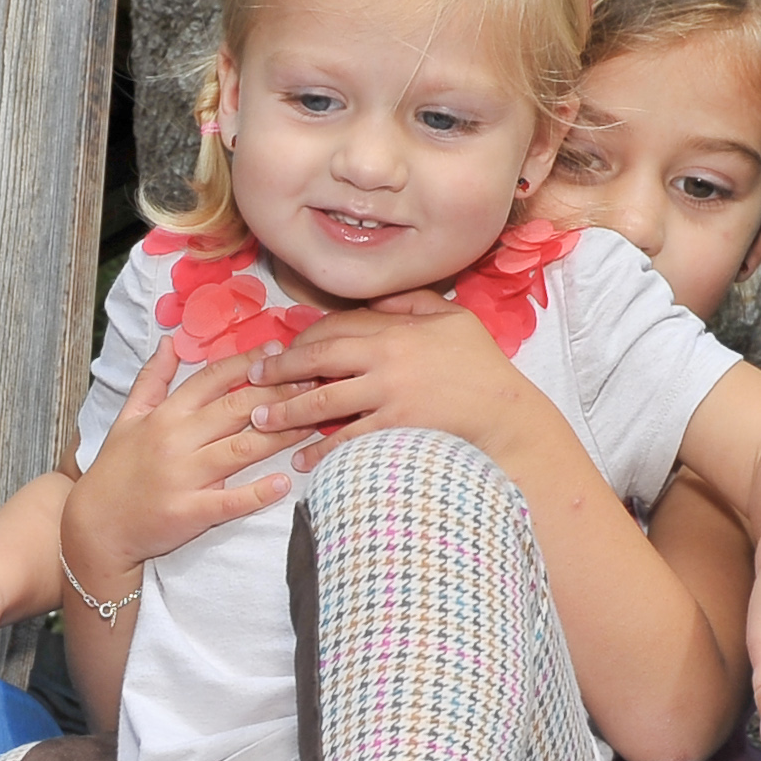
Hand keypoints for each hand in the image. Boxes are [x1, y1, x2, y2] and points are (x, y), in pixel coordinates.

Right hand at [67, 344, 301, 575]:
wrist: (95, 527)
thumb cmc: (115, 471)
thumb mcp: (127, 418)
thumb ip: (151, 379)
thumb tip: (169, 341)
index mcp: (165, 415)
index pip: (212, 379)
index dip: (247, 362)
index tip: (280, 351)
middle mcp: (175, 440)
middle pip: (235, 409)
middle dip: (277, 393)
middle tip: (313, 381)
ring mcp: (183, 477)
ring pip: (240, 449)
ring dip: (280, 435)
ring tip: (313, 423)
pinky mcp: (188, 513)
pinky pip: (229, 501)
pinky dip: (257, 493)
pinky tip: (283, 483)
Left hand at [246, 292, 549, 471]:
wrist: (506, 413)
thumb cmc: (481, 365)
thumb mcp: (453, 318)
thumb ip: (414, 303)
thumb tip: (378, 299)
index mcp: (395, 330)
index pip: (335, 330)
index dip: (301, 341)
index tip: (279, 351)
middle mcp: (384, 360)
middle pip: (318, 362)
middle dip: (280, 372)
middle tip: (254, 382)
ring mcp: (387, 396)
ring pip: (324, 403)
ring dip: (288, 413)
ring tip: (262, 422)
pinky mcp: (394, 430)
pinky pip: (347, 441)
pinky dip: (321, 451)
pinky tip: (303, 460)